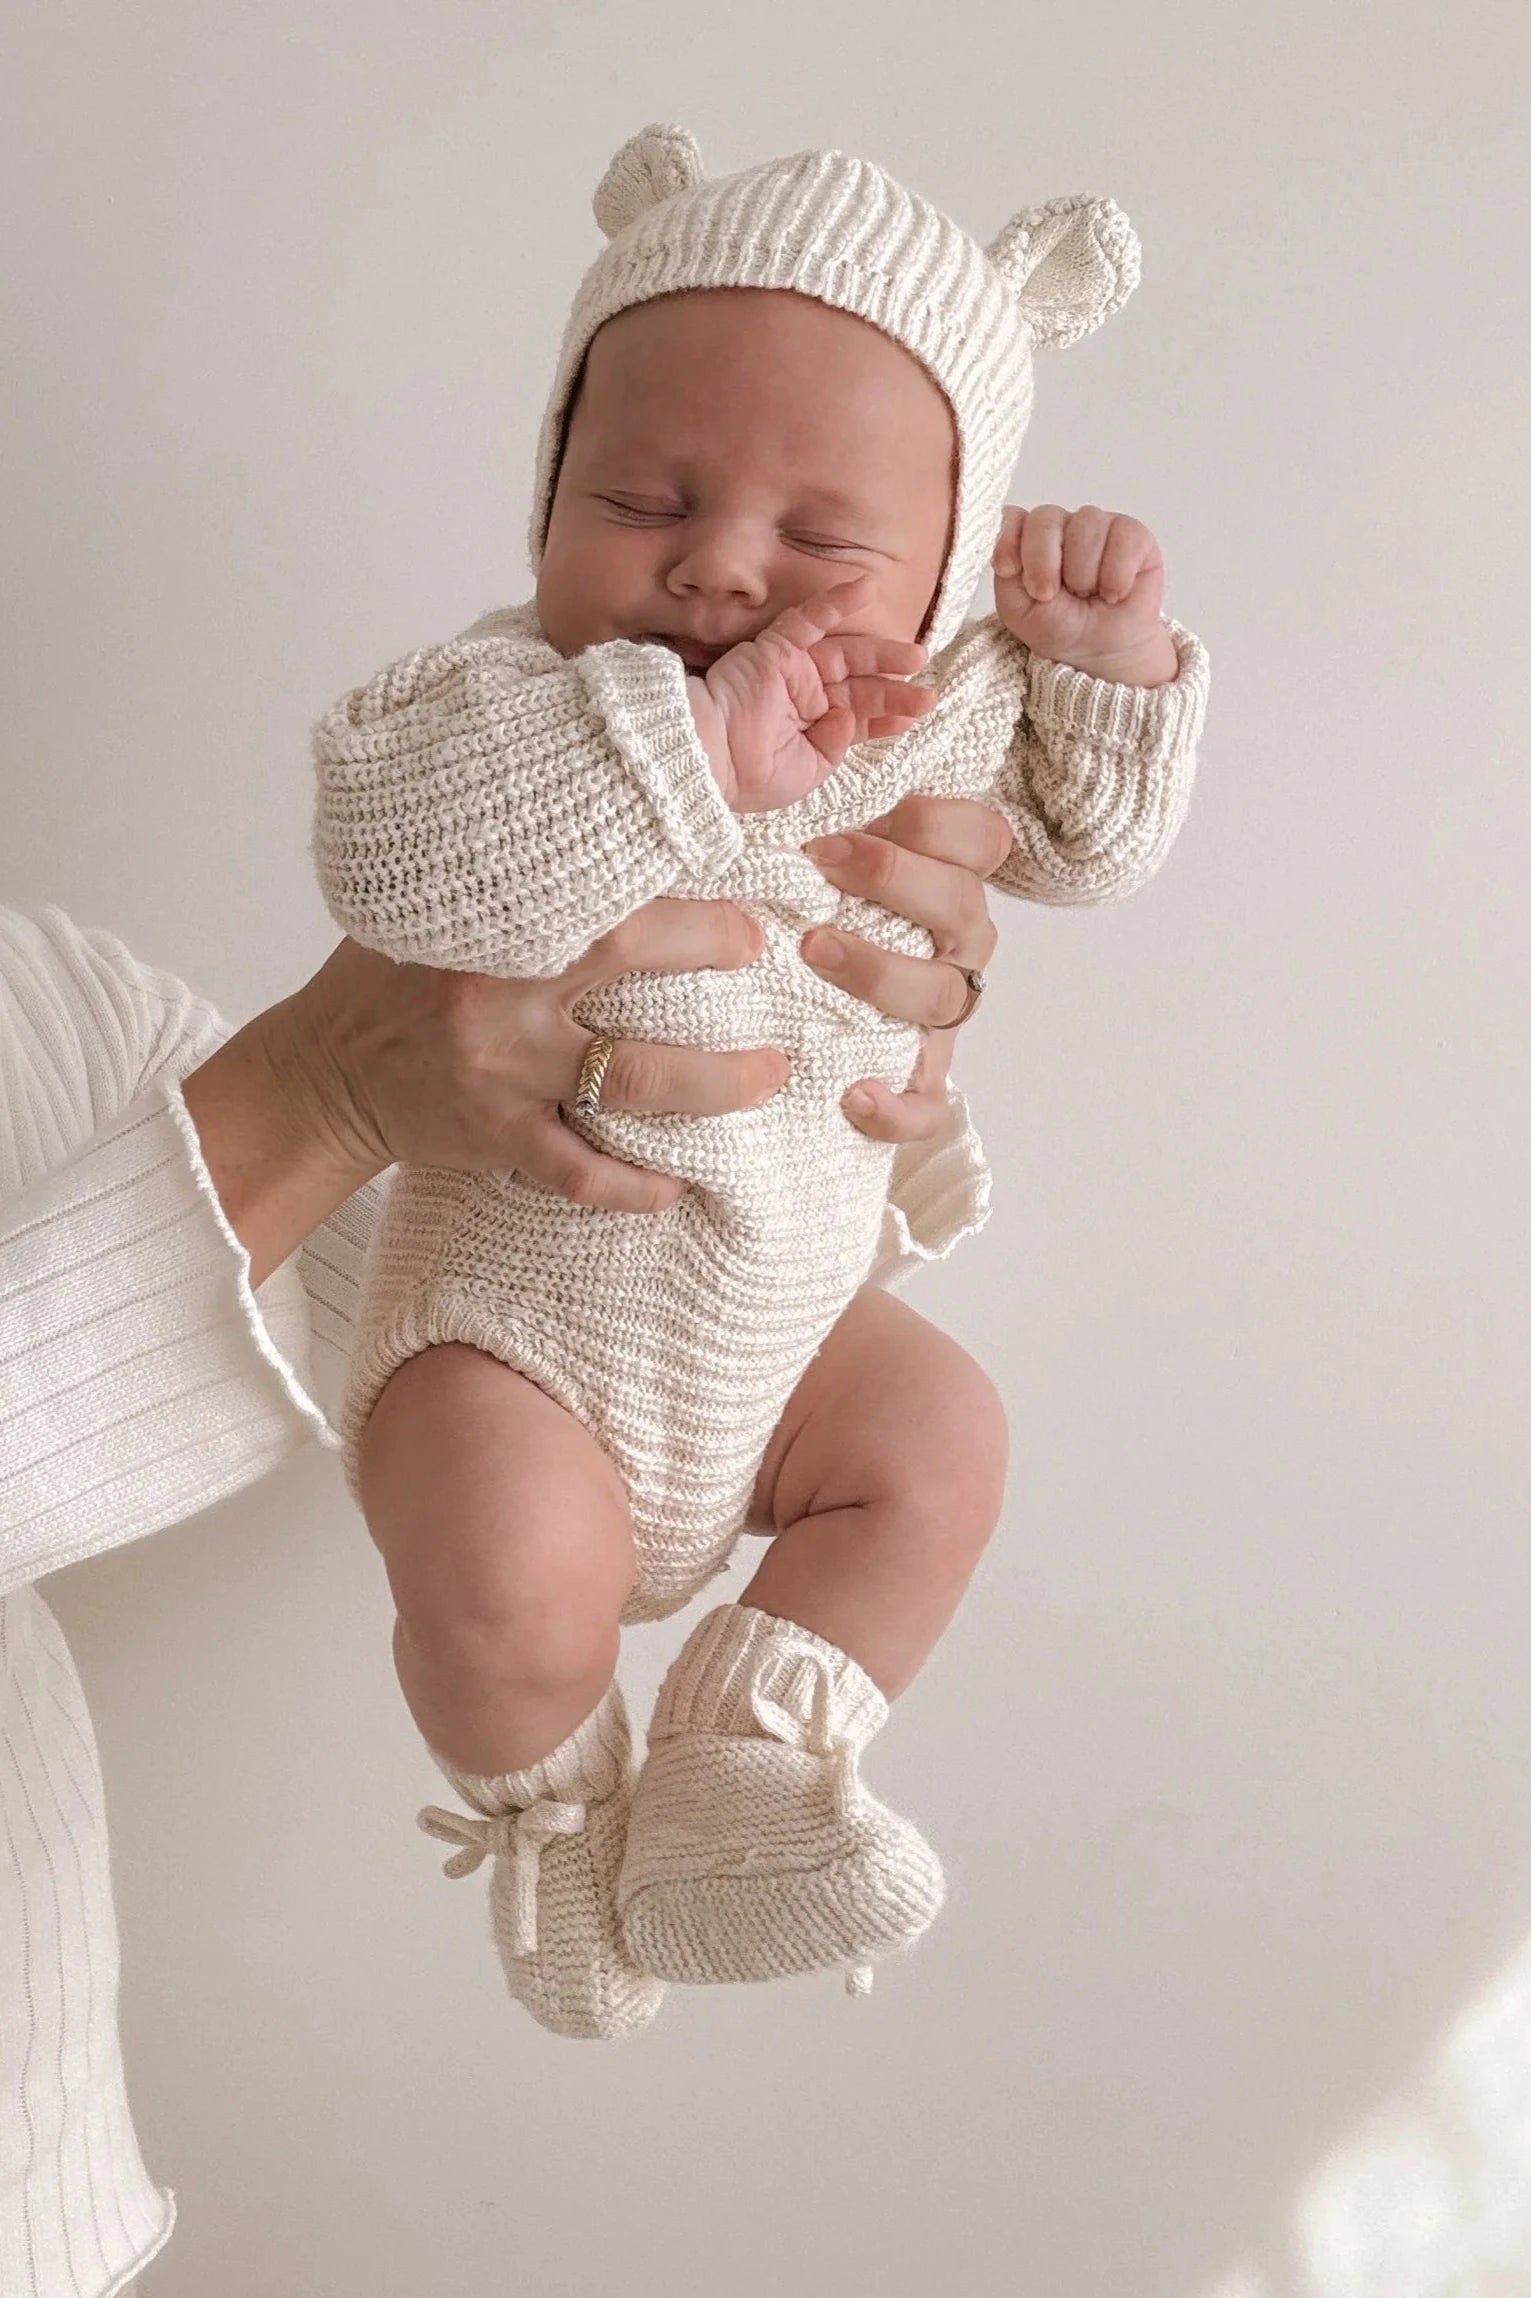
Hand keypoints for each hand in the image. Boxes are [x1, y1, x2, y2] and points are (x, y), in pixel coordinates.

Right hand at [182, 901, 787, 1281]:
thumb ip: (514, 880)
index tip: (739, 886)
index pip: (600, 887)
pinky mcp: (496, 1137)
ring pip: (629, 1080)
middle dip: (712, 957)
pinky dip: (632, 1185)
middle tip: (774, 964)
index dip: (676, 881)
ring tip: (769, 1076)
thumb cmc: (394, 977)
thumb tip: (601, 823)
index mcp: (493, 925)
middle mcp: (503, 993)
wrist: (323, 1071)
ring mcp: (504, 1072)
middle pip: (630, 967)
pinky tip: (678, 1186)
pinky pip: (578, 1171)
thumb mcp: (440, 907)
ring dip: (711, 1083)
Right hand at [688, 577, 934, 810]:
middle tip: (926, 686)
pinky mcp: (778, 648)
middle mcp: (802, 698)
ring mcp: (791, 671)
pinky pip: (810, 617)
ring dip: (880, 651)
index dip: (884, 716)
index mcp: (807, 731)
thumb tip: (849, 717)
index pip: (854, 716)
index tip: (912, 717)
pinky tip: (868, 586)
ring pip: (844, 652)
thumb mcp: (808, 773)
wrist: (712, 759)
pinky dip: (837, 601)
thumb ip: (835, 746)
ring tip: (918, 653)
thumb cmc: (752, 776)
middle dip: (892, 685)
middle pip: (857, 684)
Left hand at [800, 795, 1013, 1143]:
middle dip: (893, 878)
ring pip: (941, 995)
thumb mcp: (826, 860)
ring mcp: (944, 1015)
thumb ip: (833, 820)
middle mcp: (959, 947)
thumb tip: (802, 756)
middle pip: (962, 907)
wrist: (814, 1015)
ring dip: (880, 970)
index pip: (983, 838)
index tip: (862, 814)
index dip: (933, 820)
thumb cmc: (818, 913)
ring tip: (812, 952)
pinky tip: (852, 1095)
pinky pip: (927, 1105)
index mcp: (950, 884)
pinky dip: (896, 1107)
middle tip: (818, 865)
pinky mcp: (922, 1079)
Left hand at [993, 504, 1177, 685]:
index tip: (1009, 570)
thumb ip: (1006, 576)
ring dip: (1083, 574)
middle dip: (1044, 563)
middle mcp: (1062, 526)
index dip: (1009, 540)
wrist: (1103, 651)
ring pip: (1086, 526)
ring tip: (1088, 596)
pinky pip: (1123, 539)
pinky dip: (1115, 576)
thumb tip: (1011, 540)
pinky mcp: (1132, 535)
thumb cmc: (1061, 628)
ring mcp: (1097, 526)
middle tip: (1050, 595)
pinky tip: (1113, 594)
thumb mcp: (1019, 612)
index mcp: (1028, 539)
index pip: (1012, 517)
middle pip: (1045, 518)